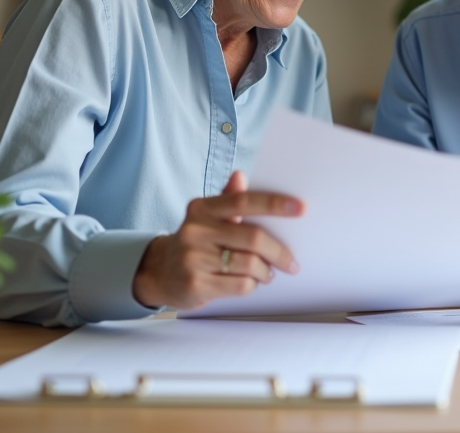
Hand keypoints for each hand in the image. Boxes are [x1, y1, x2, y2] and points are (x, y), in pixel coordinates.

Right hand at [132, 171, 302, 309]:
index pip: (243, 201)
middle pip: (253, 238)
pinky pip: (240, 285)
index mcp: (202, 208)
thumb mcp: (206, 217)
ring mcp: (194, 258)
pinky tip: (250, 282)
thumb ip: (228, 199)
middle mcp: (195, 230)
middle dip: (279, 251)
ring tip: (268, 273)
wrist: (158, 272)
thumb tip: (241, 175)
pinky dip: (252, 284)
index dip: (274, 203)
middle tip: (291, 262)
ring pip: (250, 264)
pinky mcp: (196, 284)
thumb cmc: (195, 242)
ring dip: (266, 271)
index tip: (301, 208)